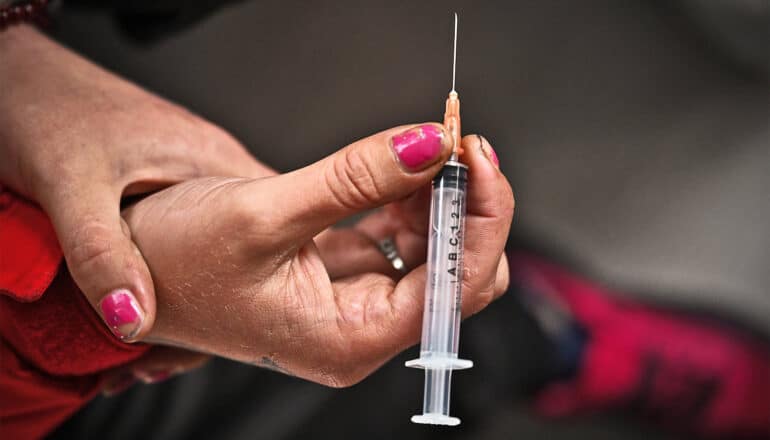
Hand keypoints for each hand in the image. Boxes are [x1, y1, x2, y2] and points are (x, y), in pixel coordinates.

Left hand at [0, 25, 273, 341]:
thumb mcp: (70, 184)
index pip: (281, 226)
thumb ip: (101, 253)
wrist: (18, 75)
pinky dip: (184, 268)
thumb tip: (133, 320)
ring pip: (225, 241)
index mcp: (214, 162)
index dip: (280, 279)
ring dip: (206, 285)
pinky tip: (153, 293)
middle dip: (239, 295)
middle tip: (194, 347)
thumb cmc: (46, 110)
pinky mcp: (170, 179)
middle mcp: (214, 167)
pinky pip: (196, 233)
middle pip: (256, 241)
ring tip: (170, 335)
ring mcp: (194, 173)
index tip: (254, 327)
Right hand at [122, 124, 513, 386]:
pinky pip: (402, 238)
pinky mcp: (345, 270)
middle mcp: (360, 328)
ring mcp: (356, 299)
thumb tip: (427, 146)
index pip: (454, 287)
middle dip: (469, 206)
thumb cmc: (171, 262)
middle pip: (459, 274)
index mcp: (348, 340)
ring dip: (442, 198)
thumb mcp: (262, 213)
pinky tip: (402, 169)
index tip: (473, 154)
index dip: (481, 218)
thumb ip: (354, 179)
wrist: (128, 264)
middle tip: (456, 143)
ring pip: (437, 253)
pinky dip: (412, 199)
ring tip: (427, 146)